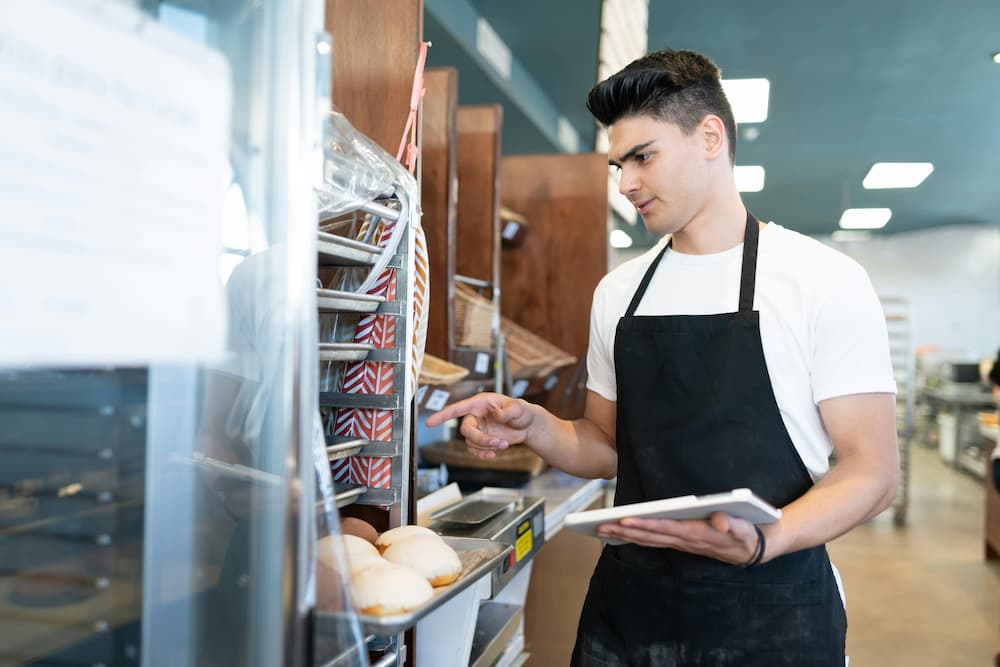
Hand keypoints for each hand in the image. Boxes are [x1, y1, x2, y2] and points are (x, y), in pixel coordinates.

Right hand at [425, 392, 535, 460]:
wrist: (528, 426)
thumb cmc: (523, 411)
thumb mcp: (519, 408)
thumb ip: (509, 410)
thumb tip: (496, 414)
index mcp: (480, 403)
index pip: (458, 408)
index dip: (442, 415)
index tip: (430, 422)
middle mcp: (476, 415)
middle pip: (466, 431)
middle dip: (481, 440)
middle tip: (499, 443)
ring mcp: (478, 429)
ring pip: (471, 443)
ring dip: (485, 448)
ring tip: (504, 445)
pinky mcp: (481, 440)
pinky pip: (474, 450)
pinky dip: (483, 455)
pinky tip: (494, 454)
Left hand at [598, 511, 763, 565]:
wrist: (752, 549)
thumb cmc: (746, 533)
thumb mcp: (744, 527)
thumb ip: (732, 523)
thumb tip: (721, 521)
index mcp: (697, 533)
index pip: (665, 528)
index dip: (645, 525)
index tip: (625, 520)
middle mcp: (685, 540)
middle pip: (650, 536)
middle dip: (625, 531)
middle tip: (601, 526)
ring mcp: (681, 543)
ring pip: (649, 540)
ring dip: (625, 536)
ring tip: (602, 530)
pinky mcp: (681, 542)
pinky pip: (654, 541)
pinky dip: (636, 538)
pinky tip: (622, 535)